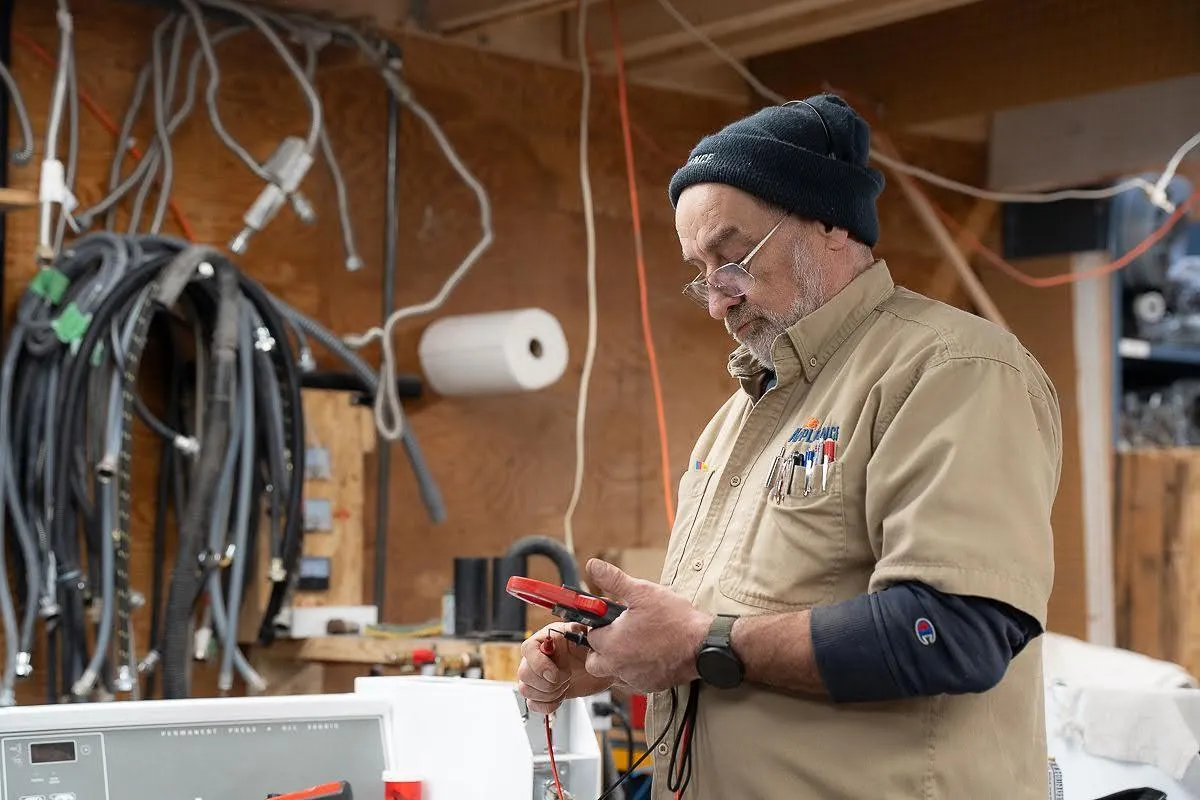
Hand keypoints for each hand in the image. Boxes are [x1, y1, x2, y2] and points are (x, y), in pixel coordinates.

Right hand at [516, 622, 612, 714]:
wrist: (599, 670)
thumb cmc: (591, 651)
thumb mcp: (587, 637)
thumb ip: (579, 630)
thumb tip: (574, 628)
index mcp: (546, 640)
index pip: (527, 650)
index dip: (538, 664)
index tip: (554, 673)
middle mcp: (537, 658)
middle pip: (524, 673)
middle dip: (548, 682)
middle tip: (566, 678)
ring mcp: (537, 677)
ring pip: (525, 690)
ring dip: (549, 693)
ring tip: (565, 685)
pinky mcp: (541, 693)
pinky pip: (532, 704)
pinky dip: (548, 704)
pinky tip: (560, 696)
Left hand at [583, 559, 712, 693]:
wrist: (702, 643)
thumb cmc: (675, 620)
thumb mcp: (642, 592)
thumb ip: (614, 579)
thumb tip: (594, 566)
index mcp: (612, 643)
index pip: (590, 636)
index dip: (598, 626)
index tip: (608, 620)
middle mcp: (619, 665)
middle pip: (594, 662)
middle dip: (600, 649)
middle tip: (615, 635)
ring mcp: (634, 678)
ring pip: (614, 673)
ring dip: (618, 661)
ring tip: (634, 643)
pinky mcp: (650, 686)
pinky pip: (633, 681)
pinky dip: (636, 670)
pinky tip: (648, 655)